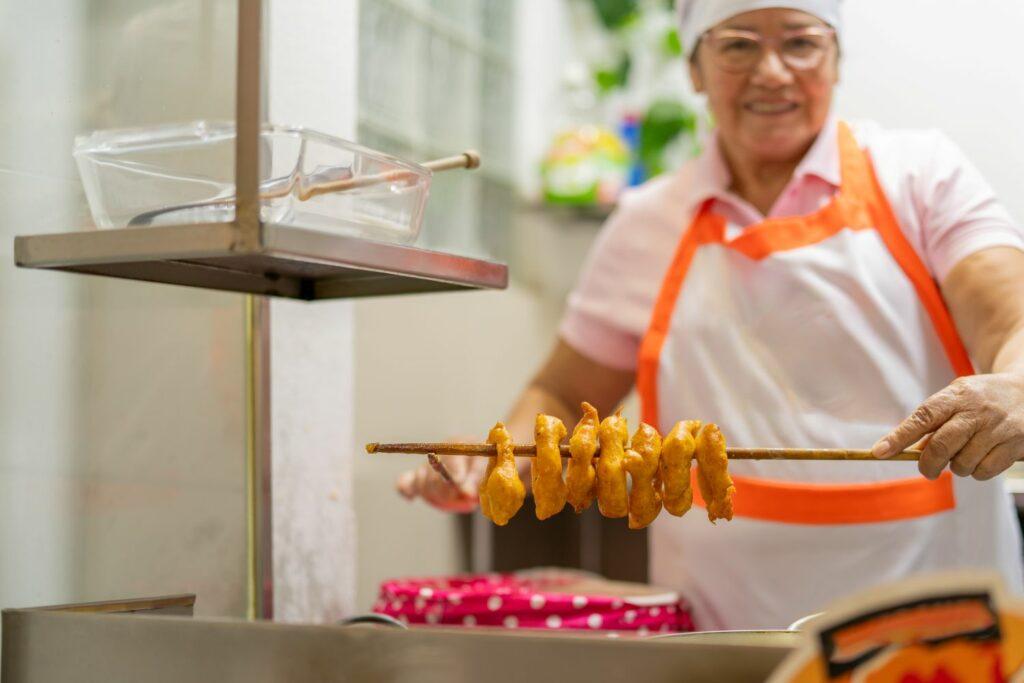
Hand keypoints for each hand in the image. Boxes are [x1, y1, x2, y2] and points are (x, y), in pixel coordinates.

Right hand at [395, 449, 484, 512]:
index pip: (452, 458)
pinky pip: (405, 482)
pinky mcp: (417, 476)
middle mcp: (439, 452)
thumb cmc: (482, 464)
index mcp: (457, 445)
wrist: (475, 464)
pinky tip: (411, 497)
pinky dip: (406, 489)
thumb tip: (467, 492)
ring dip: (433, 492)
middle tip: (455, 495)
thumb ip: (476, 478)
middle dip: (444, 488)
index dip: (454, 471)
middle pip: (434, 473)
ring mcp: (427, 465)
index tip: (458, 481)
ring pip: (421, 480)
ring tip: (450, 496)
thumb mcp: (485, 467)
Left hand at [872, 372, 1023, 479]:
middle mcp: (977, 411)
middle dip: (928, 464)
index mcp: (957, 396)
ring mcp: (999, 429)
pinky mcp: (1016, 446)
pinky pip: (984, 472)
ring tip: (965, 453)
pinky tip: (983, 458)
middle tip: (926, 469)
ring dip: (957, 466)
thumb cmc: (982, 399)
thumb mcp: (957, 398)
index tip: (879, 452)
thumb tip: (910, 451)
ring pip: (962, 464)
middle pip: (941, 446)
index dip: (899, 437)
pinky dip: (978, 472)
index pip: (922, 417)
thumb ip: (934, 421)